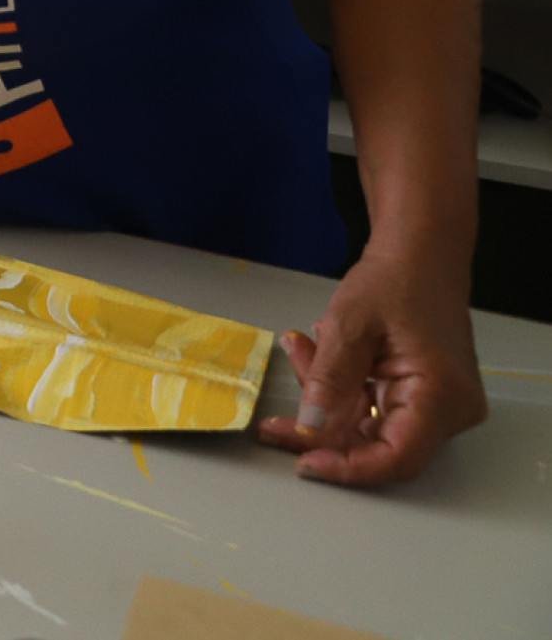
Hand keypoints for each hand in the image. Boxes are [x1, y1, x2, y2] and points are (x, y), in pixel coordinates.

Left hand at [254, 250, 485, 485]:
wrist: (421, 253)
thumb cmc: (394, 280)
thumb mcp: (349, 325)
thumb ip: (329, 380)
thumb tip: (309, 430)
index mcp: (441, 396)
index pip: (396, 458)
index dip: (347, 467)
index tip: (301, 463)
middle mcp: (449, 411)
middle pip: (379, 446)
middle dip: (322, 431)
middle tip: (273, 422)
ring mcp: (438, 405)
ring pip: (369, 426)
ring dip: (325, 399)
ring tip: (298, 350)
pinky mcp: (421, 395)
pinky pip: (373, 408)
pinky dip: (339, 389)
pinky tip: (311, 352)